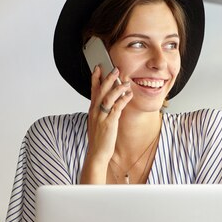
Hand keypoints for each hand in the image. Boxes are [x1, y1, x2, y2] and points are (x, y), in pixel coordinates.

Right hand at [80, 66, 132, 183]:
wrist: (97, 153)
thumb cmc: (99, 139)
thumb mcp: (98, 122)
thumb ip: (103, 112)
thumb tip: (111, 104)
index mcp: (92, 110)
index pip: (93, 90)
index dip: (95, 78)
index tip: (98, 68)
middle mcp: (95, 111)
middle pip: (100, 91)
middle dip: (107, 78)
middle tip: (115, 69)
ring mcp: (101, 117)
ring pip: (108, 97)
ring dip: (117, 88)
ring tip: (125, 81)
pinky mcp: (109, 123)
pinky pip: (116, 108)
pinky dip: (123, 100)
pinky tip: (129, 95)